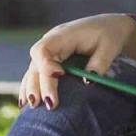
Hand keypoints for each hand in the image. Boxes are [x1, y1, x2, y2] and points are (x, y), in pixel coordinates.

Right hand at [19, 14, 135, 110]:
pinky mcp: (50, 61)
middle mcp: (51, 43)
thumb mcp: (109, 47)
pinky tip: (26, 104)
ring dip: (30, 89)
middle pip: (35, 64)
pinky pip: (36, 74)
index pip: (43, 49)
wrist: (109, 27)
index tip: (59, 77)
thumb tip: (88, 82)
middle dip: (38, 85)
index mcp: (63, 35)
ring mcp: (49, 52)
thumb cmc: (110, 35)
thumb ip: (99, 63)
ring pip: (32, 71)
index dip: (46, 66)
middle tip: (49, 105)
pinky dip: (30, 87)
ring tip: (31, 108)